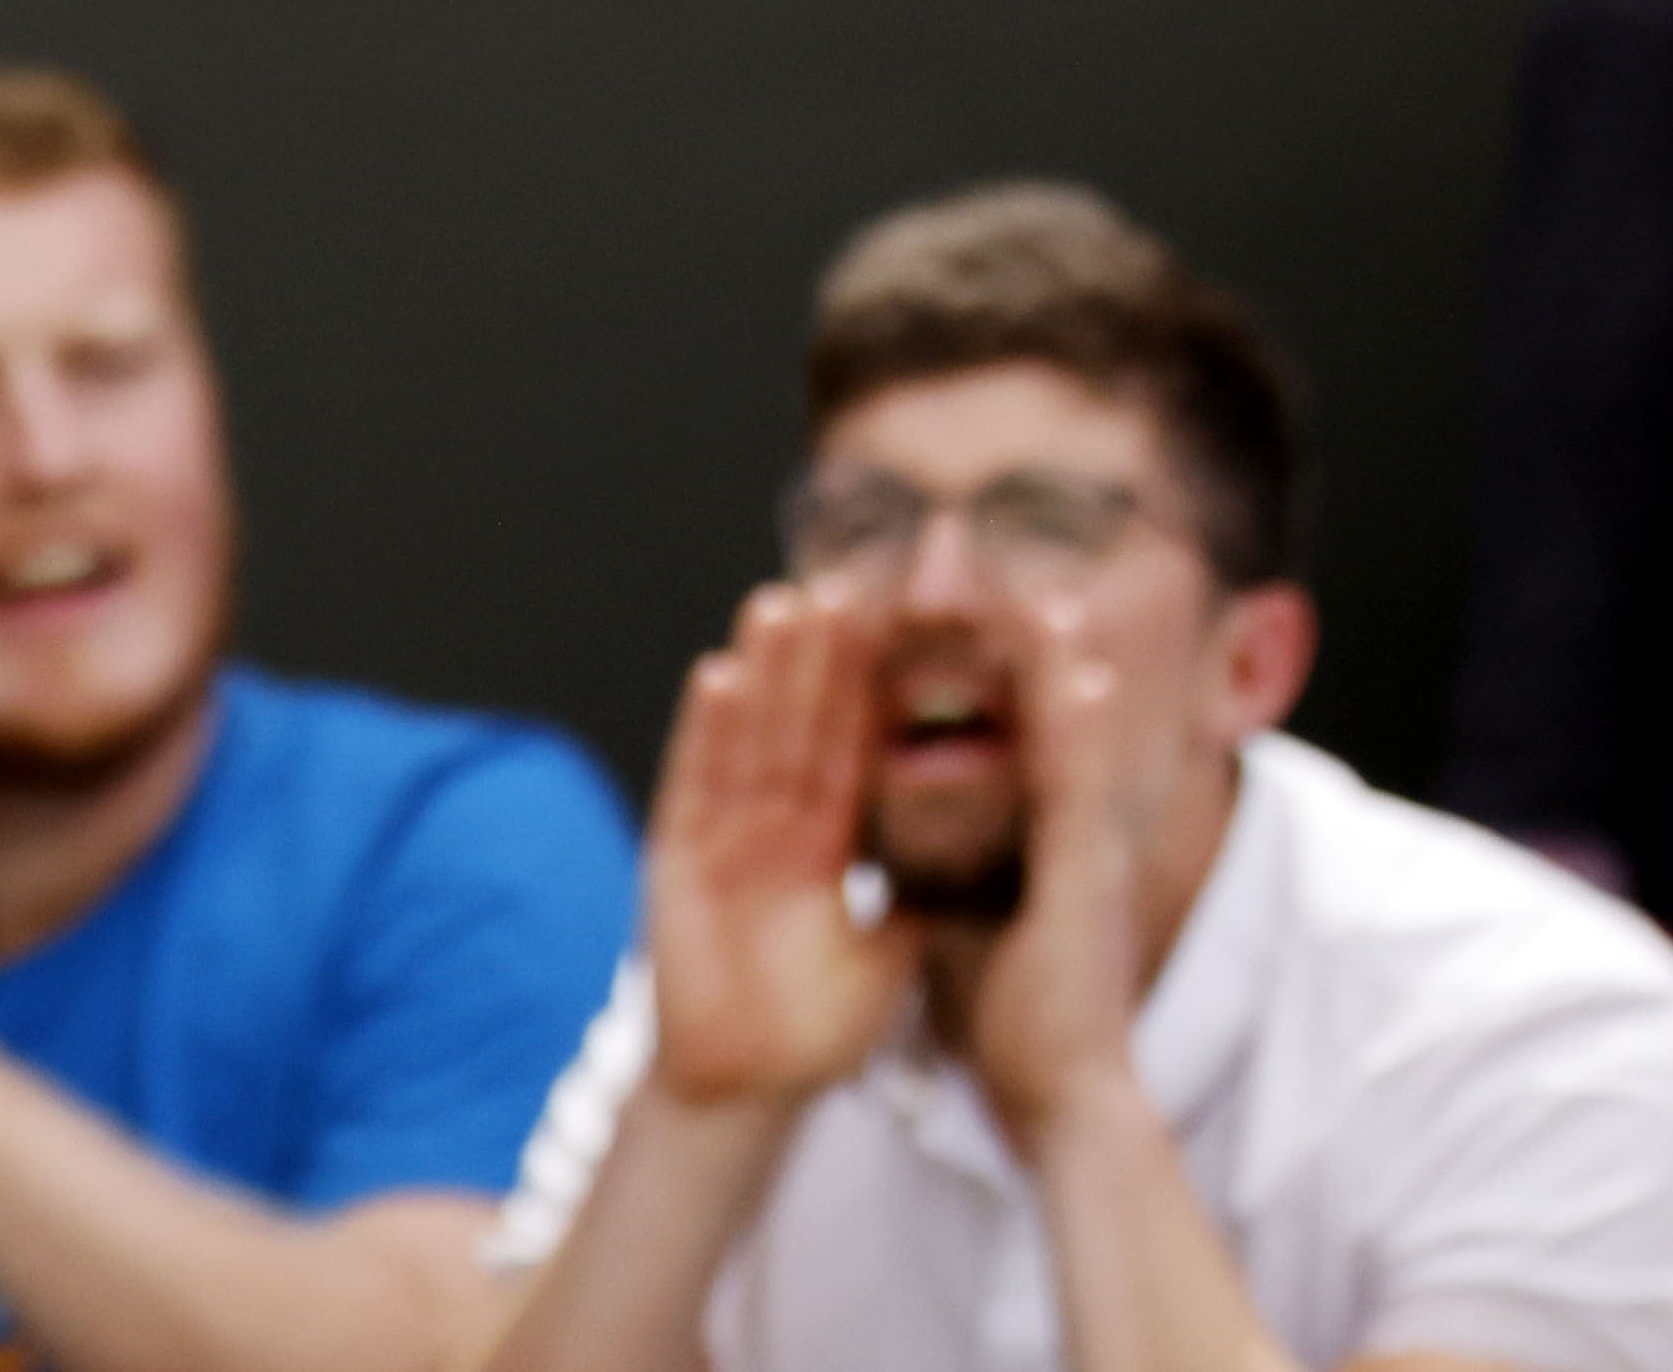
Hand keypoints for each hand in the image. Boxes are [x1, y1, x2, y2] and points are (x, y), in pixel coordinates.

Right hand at [635, 585, 916, 1112]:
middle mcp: (776, 828)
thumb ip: (927, 892)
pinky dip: (704, 732)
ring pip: (749, 739)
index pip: (857, 751)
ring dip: (763, 673)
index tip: (900, 623)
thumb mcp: (896, 952)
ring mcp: (723, 837)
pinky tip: (717, 677)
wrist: (748, 1091)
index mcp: (831, 843)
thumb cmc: (817, 1032)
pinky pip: (695, 784)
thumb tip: (995, 843)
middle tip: (840, 580)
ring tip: (779, 602)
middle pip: (802, 729)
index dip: (875, 690)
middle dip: (819, 658)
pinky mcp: (677, 858)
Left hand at [956, 597, 1184, 1150]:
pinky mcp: (1088, 875)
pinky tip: (1086, 673)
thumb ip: (942, 860)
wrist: (1059, 1090)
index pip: (1009, 733)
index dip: (988, 673)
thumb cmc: (1012, 1011)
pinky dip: (1084, 726)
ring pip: (1075, 732)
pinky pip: (1083, 786)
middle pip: (1045, 717)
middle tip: (1010, 570)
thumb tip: (895, 821)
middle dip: (1024, 647)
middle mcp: (1065, 830)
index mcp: (1031, 837)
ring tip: (1051, 587)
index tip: (964, 608)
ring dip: (1061, 660)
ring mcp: (1085, 846)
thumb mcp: (964, 910)